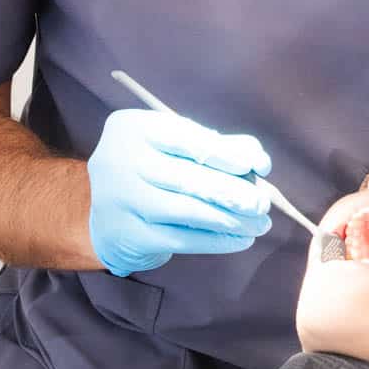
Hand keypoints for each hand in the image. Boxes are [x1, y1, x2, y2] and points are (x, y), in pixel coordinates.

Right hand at [87, 109, 273, 276]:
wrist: (106, 210)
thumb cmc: (154, 167)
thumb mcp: (177, 144)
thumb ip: (218, 145)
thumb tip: (259, 161)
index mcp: (133, 127)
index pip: (186, 139)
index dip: (226, 154)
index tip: (259, 167)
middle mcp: (119, 161)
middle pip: (187, 178)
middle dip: (233, 193)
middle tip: (262, 204)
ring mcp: (120, 200)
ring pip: (185, 211)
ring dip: (229, 220)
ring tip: (258, 224)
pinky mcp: (126, 234)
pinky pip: (179, 239)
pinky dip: (214, 240)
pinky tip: (238, 240)